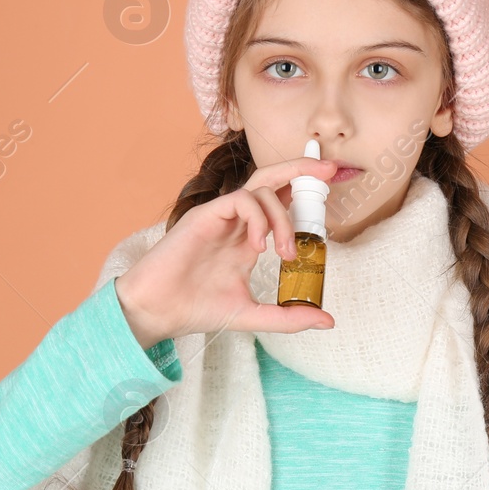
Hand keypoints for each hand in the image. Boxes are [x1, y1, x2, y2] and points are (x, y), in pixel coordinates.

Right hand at [114, 155, 340, 348]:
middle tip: (329, 168)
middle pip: (272, 180)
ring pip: (261, 189)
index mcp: (248, 239)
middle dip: (302, 169)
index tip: (331, 194)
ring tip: (285, 252)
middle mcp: (237, 222)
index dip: (305, 195)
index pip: (281, 203)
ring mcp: (221, 216)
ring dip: (282, 217)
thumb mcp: (252, 315)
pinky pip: (240, 199)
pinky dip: (258, 217)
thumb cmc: (196, 309)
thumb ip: (289, 317)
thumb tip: (328, 320)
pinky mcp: (205, 215)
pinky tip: (258, 245)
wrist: (157, 312)